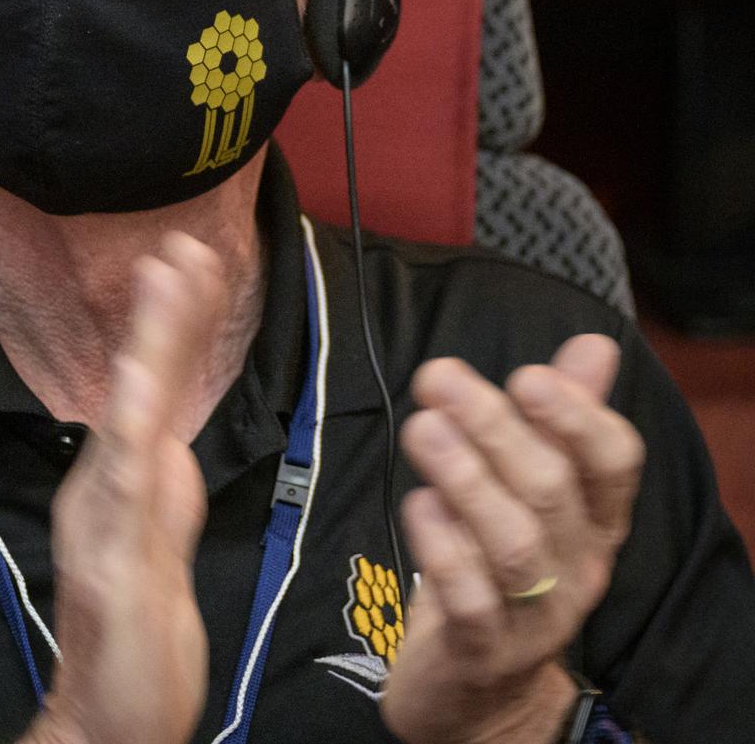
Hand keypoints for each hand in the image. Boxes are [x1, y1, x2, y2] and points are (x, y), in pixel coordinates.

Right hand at [25, 233, 220, 743]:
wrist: (113, 713)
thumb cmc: (140, 622)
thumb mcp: (162, 528)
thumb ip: (164, 474)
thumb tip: (170, 429)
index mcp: (125, 472)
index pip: (153, 381)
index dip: (171, 321)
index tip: (191, 261)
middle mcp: (108, 482)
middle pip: (140, 382)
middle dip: (164, 311)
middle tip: (184, 243)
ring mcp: (107, 517)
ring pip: (128, 416)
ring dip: (147, 347)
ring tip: (163, 282)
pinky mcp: (113, 560)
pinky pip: (122, 489)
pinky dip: (127, 431)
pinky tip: (135, 387)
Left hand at [383, 334, 644, 743]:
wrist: (480, 688)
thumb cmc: (502, 565)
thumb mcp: (537, 489)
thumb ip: (564, 417)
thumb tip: (595, 344)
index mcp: (593, 519)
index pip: (615, 463)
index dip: (578, 416)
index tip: (526, 374)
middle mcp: (573, 564)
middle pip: (551, 490)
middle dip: (495, 427)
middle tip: (438, 377)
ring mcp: (532, 614)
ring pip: (513, 542)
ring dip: (465, 478)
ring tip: (423, 428)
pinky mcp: (481, 648)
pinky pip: (468, 597)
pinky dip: (442, 545)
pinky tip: (417, 506)